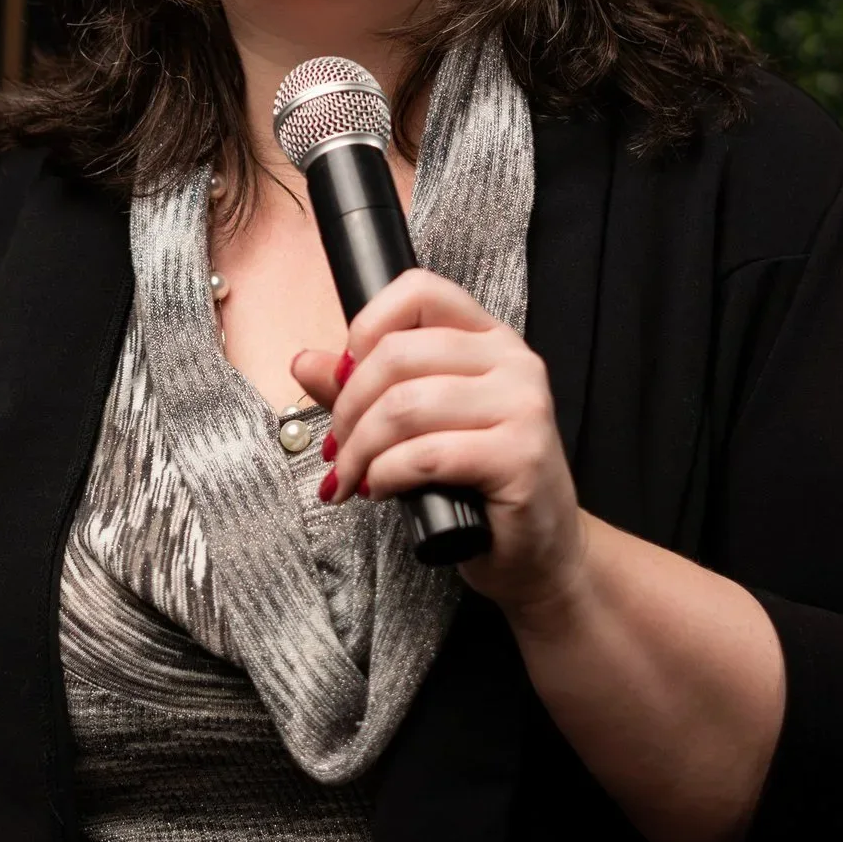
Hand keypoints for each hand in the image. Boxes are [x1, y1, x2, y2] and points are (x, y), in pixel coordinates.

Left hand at [292, 269, 586, 615]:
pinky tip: (379, 490)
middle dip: (348, 408)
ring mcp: (523, 406)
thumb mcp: (416, 427)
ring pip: (405, 405)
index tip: (344, 376)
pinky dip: (386, 474)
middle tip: (336, 450)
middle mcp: (512, 361)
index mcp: (487, 338)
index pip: (419, 291)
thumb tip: (304, 362)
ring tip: (350, 478)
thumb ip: (363, 390)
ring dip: (359, 448)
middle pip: (398, 354)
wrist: (538, 550)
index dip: (367, 327)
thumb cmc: (476, 485)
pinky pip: (427, 454)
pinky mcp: (521, 456)